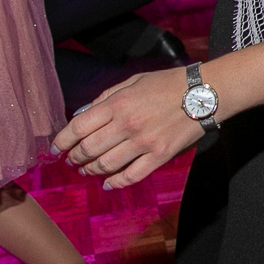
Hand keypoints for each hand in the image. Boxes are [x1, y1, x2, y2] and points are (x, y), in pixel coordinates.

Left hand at [55, 67, 203, 188]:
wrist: (206, 92)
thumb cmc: (169, 83)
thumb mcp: (134, 80)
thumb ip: (107, 96)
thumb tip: (84, 114)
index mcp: (119, 103)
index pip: (79, 126)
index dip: (63, 140)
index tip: (57, 147)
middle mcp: (128, 124)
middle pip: (89, 149)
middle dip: (75, 158)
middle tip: (72, 160)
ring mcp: (144, 142)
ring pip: (106, 165)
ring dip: (91, 170)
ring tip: (86, 170)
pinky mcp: (160, 155)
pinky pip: (132, 175)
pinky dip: (116, 182)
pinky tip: (108, 183)